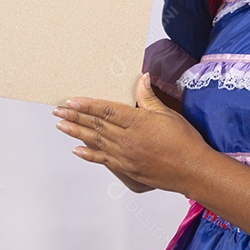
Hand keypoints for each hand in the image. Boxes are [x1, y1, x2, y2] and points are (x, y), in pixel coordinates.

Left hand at [53, 75, 212, 193]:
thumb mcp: (168, 114)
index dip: (87, 105)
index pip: (106, 110)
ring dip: (76, 133)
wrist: (192, 170)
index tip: (71, 101)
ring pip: (95, 141)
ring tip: (61, 126)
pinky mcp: (127, 169)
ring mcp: (125, 156)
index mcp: (137, 123)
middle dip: (75, 117)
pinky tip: (77, 150)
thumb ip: (149, 98)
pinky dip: (89, 154)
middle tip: (58, 111)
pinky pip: (103, 159)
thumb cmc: (184, 141)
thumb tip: (142, 78)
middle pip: (96, 125)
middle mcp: (127, 140)